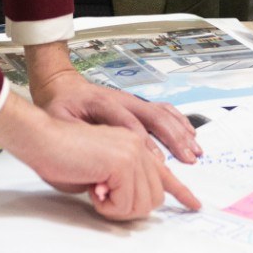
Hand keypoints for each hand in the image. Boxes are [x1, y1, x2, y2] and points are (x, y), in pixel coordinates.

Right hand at [0, 95, 200, 220]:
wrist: (41, 140)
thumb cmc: (59, 158)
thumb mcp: (98, 176)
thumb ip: (119, 185)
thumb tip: (132, 205)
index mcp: (134, 146)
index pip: (164, 174)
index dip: (181, 192)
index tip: (194, 205)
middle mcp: (139, 147)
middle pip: (153, 199)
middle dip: (127, 209)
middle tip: (102, 198)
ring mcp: (134, 152)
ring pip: (141, 205)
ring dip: (115, 209)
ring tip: (96, 190)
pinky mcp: (123, 162)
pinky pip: (125, 204)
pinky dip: (107, 206)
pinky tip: (93, 188)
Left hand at [30, 65, 201, 163]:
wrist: (61, 87)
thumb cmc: (60, 107)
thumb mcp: (58, 122)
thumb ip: (73, 140)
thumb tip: (91, 165)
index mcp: (102, 103)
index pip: (128, 123)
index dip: (144, 143)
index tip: (158, 162)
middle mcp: (123, 100)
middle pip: (154, 116)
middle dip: (173, 139)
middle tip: (187, 160)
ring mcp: (133, 101)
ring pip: (163, 114)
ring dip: (180, 133)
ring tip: (194, 151)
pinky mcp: (138, 105)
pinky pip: (164, 111)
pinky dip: (179, 123)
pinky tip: (190, 135)